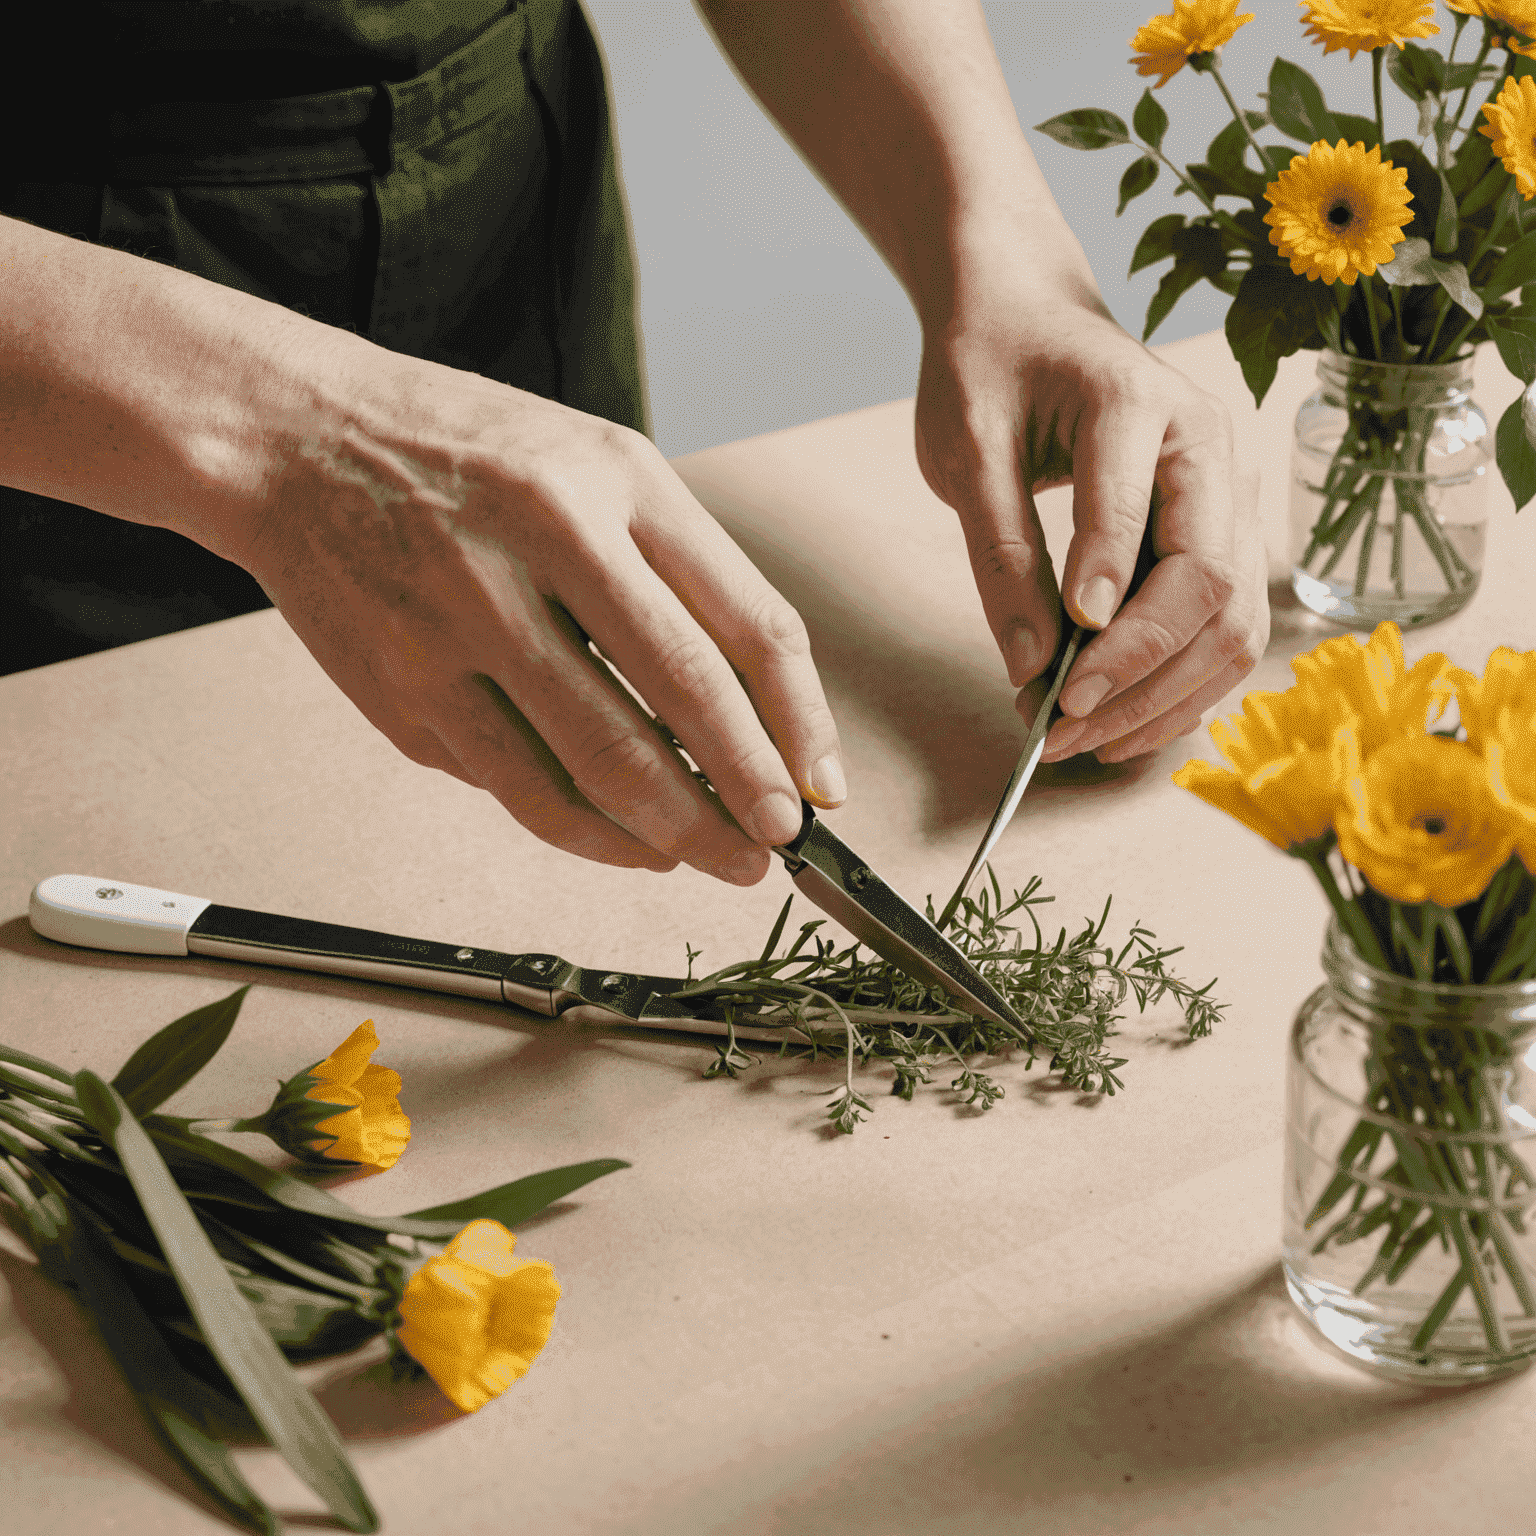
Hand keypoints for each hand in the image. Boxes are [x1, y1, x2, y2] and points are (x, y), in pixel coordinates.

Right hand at [223, 340, 845, 884]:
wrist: (296, 441)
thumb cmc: (470, 454)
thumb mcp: (601, 466)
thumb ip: (687, 575)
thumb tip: (763, 717)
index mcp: (611, 481)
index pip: (745, 621)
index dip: (799, 723)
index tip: (820, 787)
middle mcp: (537, 546)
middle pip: (680, 700)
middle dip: (746, 794)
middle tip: (776, 846)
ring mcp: (460, 625)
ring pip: (595, 766)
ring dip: (672, 833)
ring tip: (713, 858)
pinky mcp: (404, 694)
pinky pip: (517, 790)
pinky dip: (587, 834)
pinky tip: (628, 844)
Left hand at [914, 262, 1268, 764]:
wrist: (1024, 319)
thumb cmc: (990, 370)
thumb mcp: (967, 450)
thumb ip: (1002, 553)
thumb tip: (1031, 666)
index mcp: (1140, 402)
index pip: (1137, 515)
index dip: (1107, 604)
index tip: (1062, 675)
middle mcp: (1208, 447)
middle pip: (1211, 583)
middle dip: (1139, 670)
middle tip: (1061, 728)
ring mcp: (1226, 493)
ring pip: (1232, 621)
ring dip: (1164, 696)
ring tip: (1084, 742)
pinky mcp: (1220, 535)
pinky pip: (1223, 629)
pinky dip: (1180, 687)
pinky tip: (1121, 724)